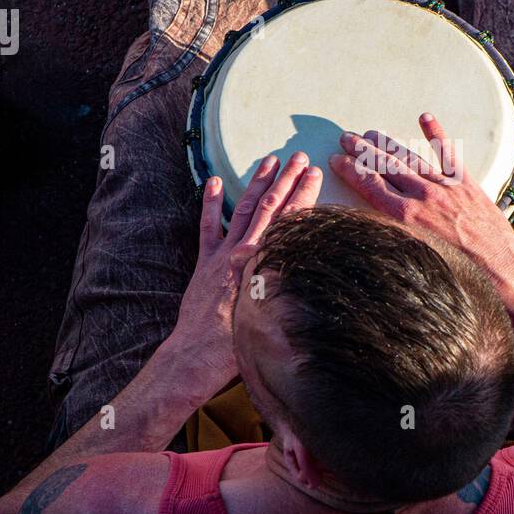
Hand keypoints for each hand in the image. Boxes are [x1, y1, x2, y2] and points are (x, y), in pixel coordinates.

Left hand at [165, 151, 322, 378]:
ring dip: (257, 183)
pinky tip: (212, 182)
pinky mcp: (204, 264)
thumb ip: (291, 289)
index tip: (316, 174)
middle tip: (300, 157)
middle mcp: (244, 253)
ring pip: (243, 210)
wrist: (197, 356)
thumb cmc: (239, 345)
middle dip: (287, 180)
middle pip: (270, 208)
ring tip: (269, 161)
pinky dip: (210, 204)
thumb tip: (312, 269)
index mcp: (264, 264)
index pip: (290, 221)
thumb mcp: (275, 317)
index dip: (304, 195)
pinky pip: (208, 227)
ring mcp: (222, 256)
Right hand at [327, 114, 513, 302]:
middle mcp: (423, 196)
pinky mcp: (466, 184)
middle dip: (362, 151)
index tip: (336, 159)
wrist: (500, 269)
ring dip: (388, 143)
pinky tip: (425, 117)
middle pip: (386, 166)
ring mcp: (445, 186)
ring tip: (371, 132)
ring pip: (410, 157)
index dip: (351, 170)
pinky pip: (448, 154)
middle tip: (346, 137)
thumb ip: (393, 237)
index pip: (371, 186)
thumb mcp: (416, 259)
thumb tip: (370, 227)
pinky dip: (436, 134)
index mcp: (407, 216)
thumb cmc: (459, 274)